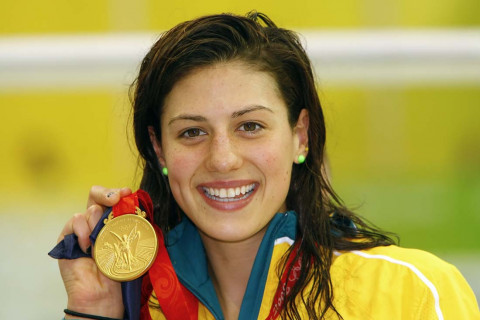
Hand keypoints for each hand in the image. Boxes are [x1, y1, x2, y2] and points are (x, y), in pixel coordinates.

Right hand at [57, 186, 131, 317]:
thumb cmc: (118, 271)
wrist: (102, 293)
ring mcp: (81, 228)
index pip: (114, 199)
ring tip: (101, 241)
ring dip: (98, 221)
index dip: (120, 192)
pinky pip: (75, 220)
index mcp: (112, 221)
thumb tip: (137, 205)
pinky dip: (83, 230)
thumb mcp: (129, 244)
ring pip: (90, 209)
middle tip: (116, 200)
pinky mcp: (67, 237)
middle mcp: (96, 222)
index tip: (129, 193)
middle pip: (97, 195)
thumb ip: (130, 225)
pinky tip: (88, 245)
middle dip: (108, 193)